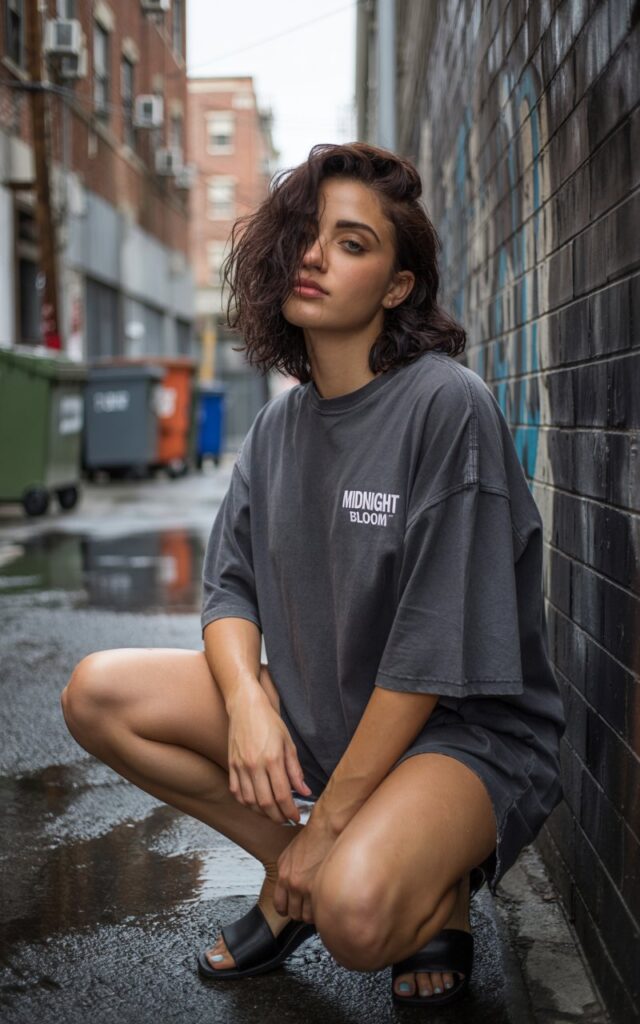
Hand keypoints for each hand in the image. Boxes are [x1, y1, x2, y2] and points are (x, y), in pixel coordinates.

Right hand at [227, 682, 311, 823]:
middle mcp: (254, 765)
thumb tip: (304, 792)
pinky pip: (236, 792)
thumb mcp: (288, 743)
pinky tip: (255, 803)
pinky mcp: (231, 765)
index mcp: (272, 759)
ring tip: (272, 813)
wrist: (245, 706)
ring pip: (250, 801)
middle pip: (265, 803)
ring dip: (262, 813)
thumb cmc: (270, 722)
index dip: (290, 811)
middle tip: (285, 819)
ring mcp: (240, 766)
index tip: (296, 817)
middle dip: (277, 817)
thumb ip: (295, 770)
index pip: (283, 795)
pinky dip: (246, 803)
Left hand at [273, 816, 337, 921]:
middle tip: (309, 908)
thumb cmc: (313, 837)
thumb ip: (288, 873)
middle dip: (302, 912)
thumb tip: (290, 889)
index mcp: (283, 874)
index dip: (287, 910)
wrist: (326, 827)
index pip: (279, 905)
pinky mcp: (318, 887)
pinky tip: (327, 903)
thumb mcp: (290, 854)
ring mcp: (304, 887)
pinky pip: (318, 910)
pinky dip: (322, 910)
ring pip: (306, 916)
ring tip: (320, 906)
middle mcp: (291, 882)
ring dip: (313, 914)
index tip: (293, 909)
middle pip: (293, 913)